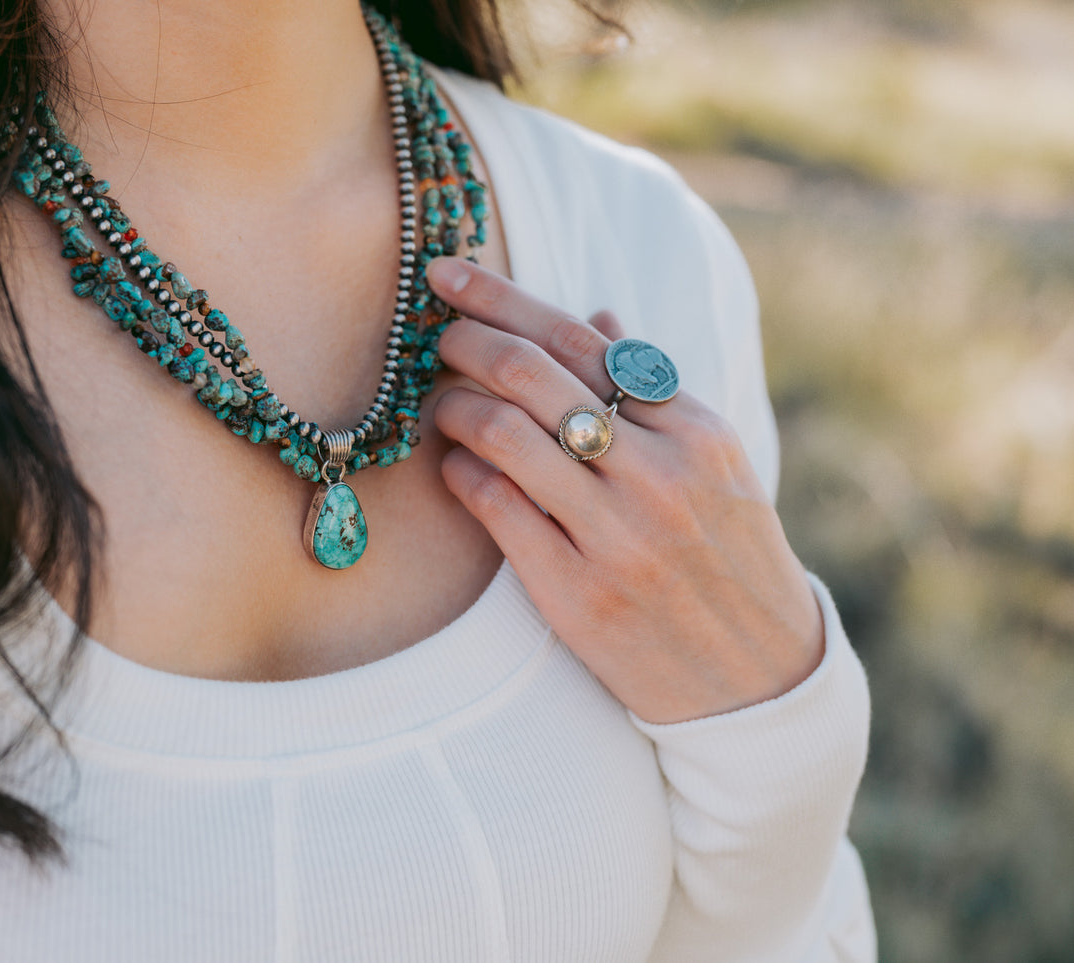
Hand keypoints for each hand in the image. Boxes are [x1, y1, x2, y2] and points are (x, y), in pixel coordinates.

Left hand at [427, 258, 823, 724]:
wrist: (756, 677)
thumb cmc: (728, 559)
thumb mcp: (714, 467)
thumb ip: (654, 393)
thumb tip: (598, 313)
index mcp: (696, 432)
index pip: (585, 340)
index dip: (506, 299)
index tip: (451, 275)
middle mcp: (660, 475)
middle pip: (538, 376)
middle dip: (469, 340)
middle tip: (434, 332)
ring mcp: (618, 536)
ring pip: (507, 436)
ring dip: (455, 406)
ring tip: (439, 404)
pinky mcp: (578, 593)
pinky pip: (498, 510)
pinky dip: (462, 475)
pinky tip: (452, 466)